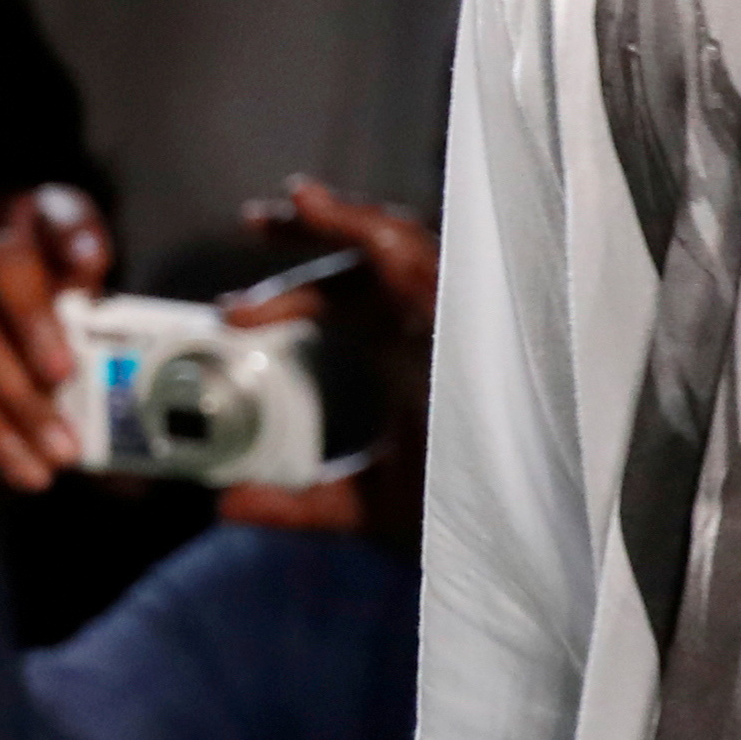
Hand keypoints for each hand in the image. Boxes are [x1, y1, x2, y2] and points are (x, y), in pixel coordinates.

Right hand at [0, 186, 111, 521]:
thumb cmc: (17, 409)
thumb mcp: (68, 398)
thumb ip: (107, 404)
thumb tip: (157, 444)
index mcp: (33, 272)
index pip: (45, 213)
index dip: (68, 224)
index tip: (93, 261)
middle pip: (1, 259)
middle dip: (37, 314)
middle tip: (65, 373)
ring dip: (24, 400)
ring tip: (64, 453)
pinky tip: (30, 473)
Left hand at [217, 180, 436, 555]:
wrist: (515, 538)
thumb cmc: (458, 512)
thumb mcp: (364, 505)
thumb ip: (298, 503)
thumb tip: (225, 503)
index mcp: (412, 353)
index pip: (350, 298)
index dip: (291, 295)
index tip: (229, 310)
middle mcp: (434, 326)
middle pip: (371, 255)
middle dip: (315, 229)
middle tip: (255, 218)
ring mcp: (456, 318)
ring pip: (403, 243)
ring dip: (347, 219)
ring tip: (297, 200)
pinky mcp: (469, 321)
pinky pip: (421, 259)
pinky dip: (370, 232)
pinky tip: (322, 210)